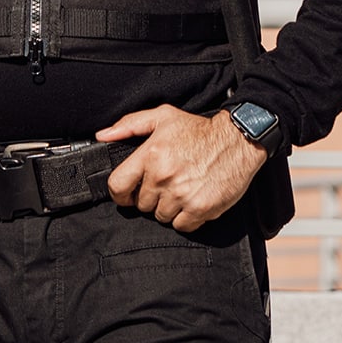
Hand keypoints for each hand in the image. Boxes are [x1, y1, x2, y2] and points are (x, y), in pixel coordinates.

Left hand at [96, 106, 264, 232]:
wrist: (239, 140)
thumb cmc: (200, 130)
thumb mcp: (164, 117)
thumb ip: (130, 124)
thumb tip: (102, 136)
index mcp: (150, 155)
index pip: (118, 187)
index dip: (121, 193)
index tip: (128, 193)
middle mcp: (164, 177)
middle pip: (141, 204)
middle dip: (150, 197)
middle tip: (166, 184)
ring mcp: (182, 195)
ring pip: (160, 216)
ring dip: (168, 208)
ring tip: (181, 191)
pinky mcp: (200, 208)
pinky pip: (180, 225)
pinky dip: (185, 218)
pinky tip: (192, 201)